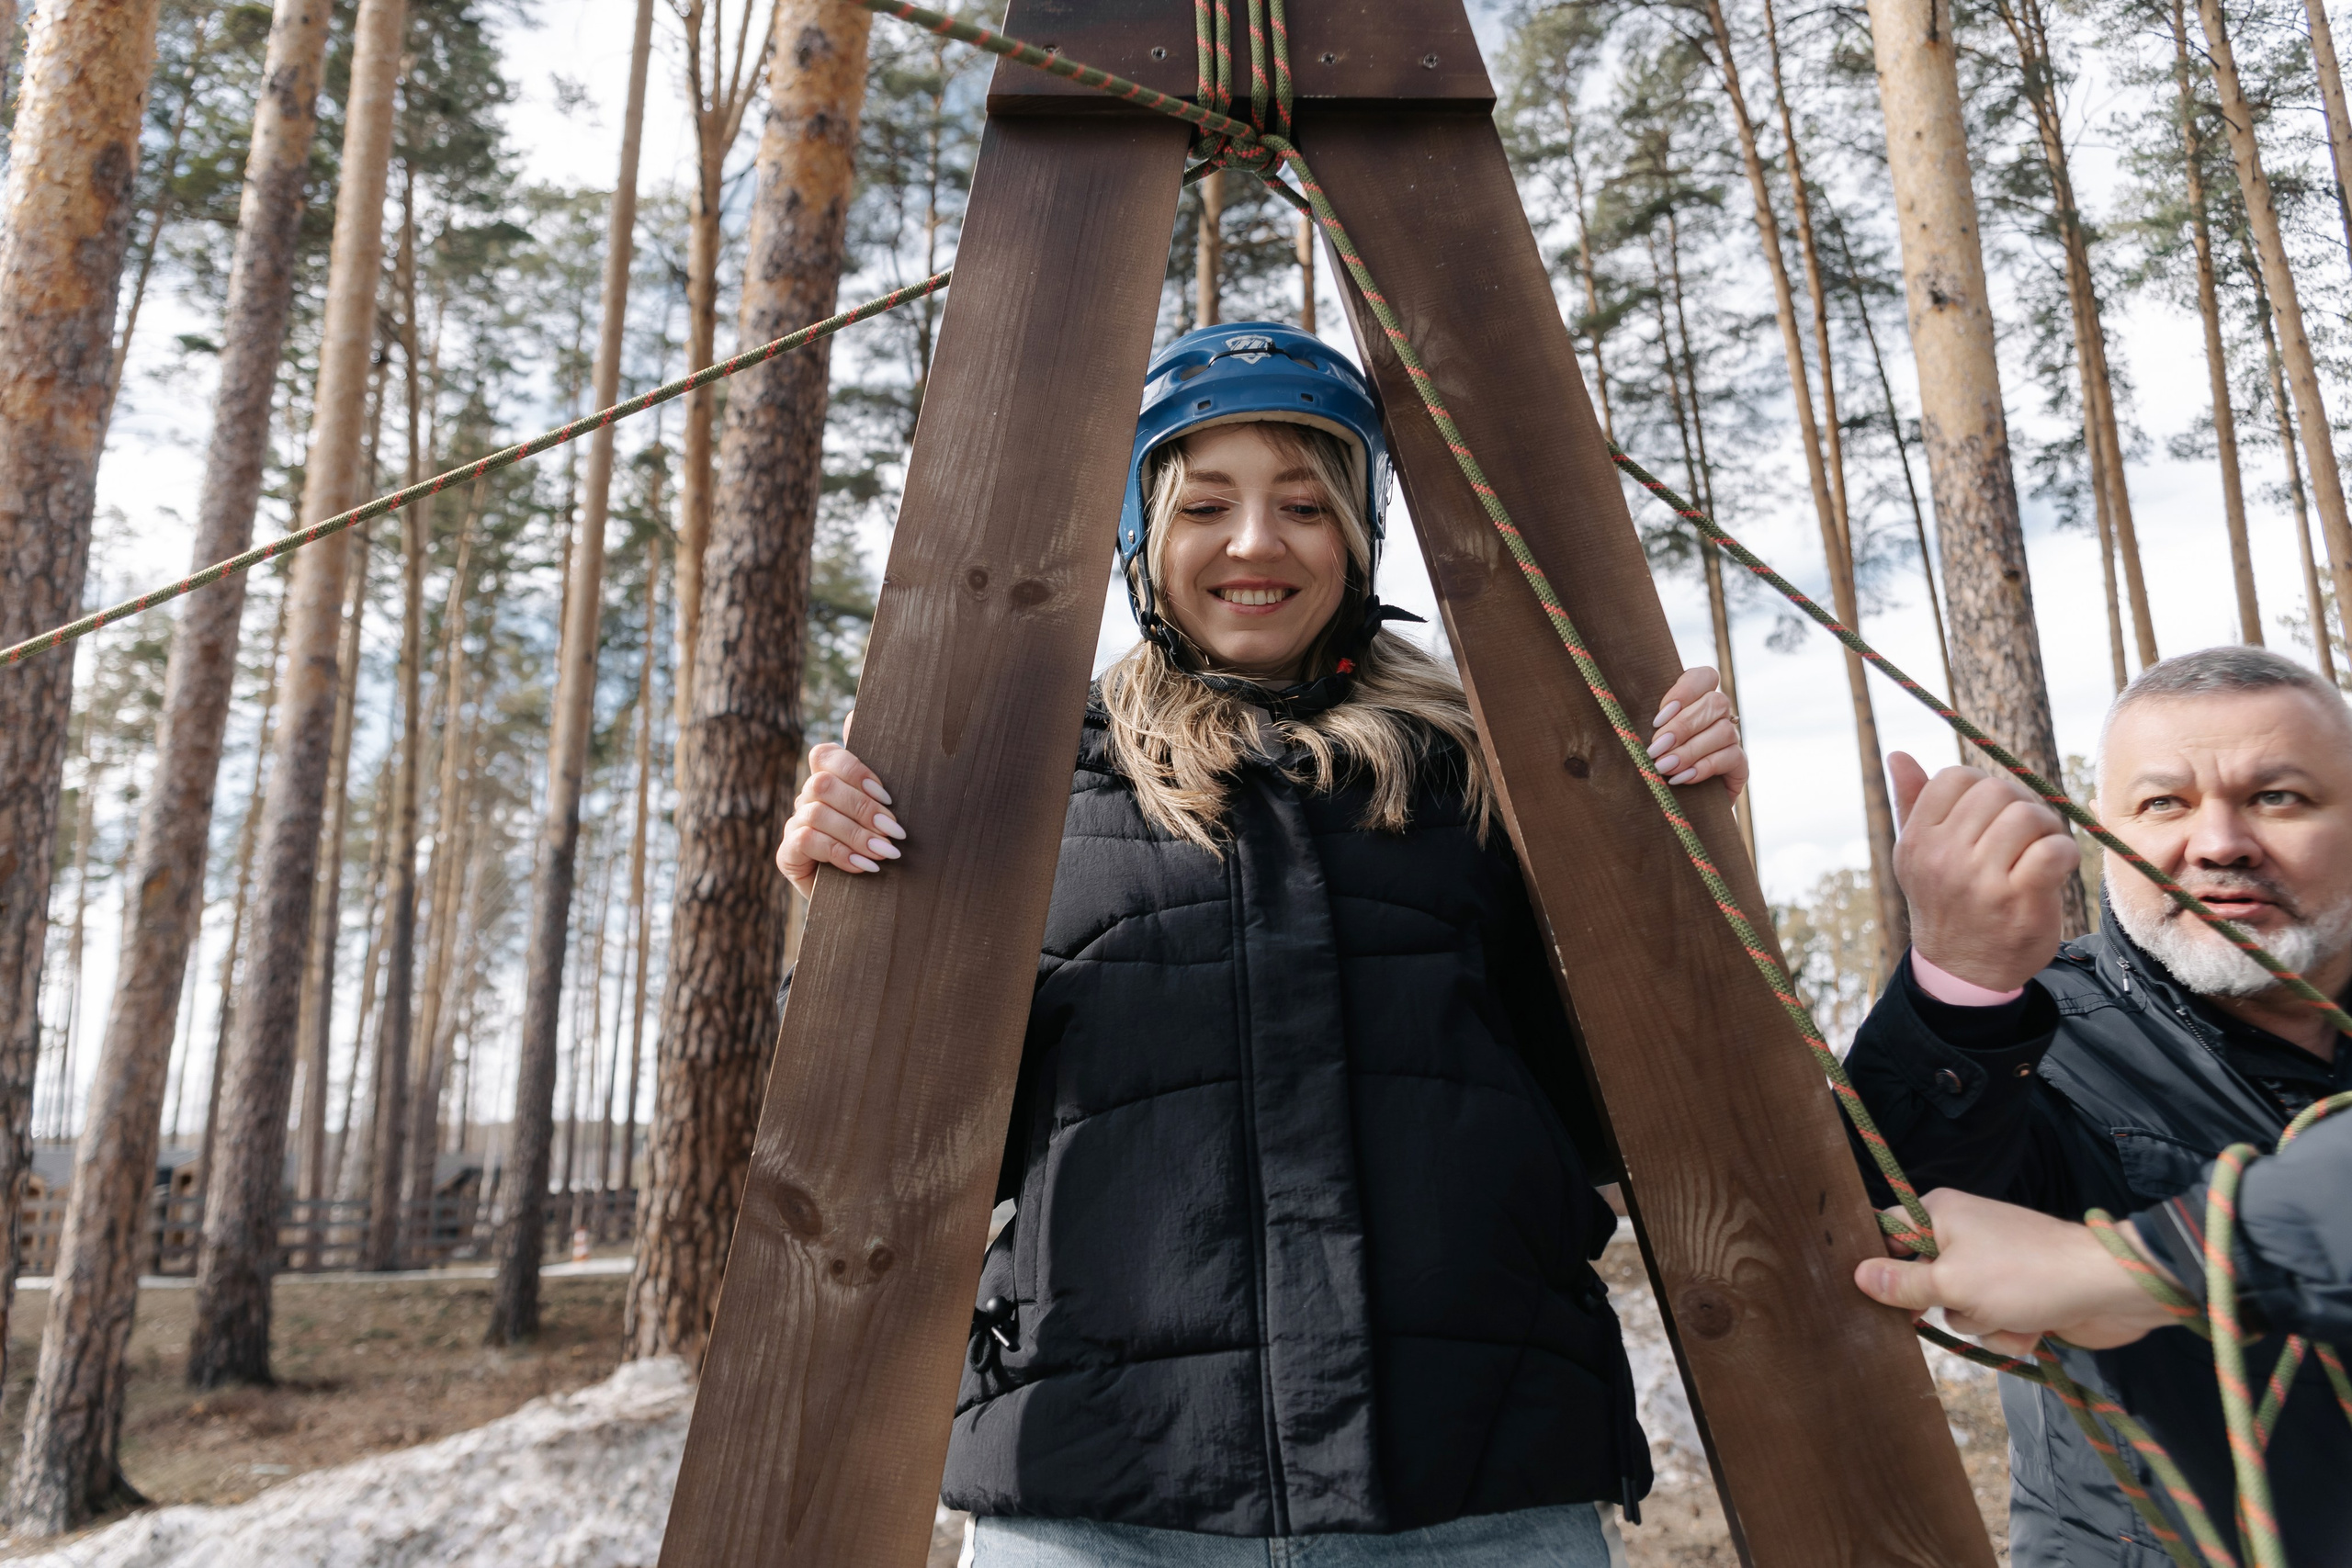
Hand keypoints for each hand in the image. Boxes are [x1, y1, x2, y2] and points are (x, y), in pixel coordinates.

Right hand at [776, 741, 903, 901]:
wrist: (865, 902)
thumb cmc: (880, 850)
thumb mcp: (886, 816)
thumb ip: (879, 781)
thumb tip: (857, 716)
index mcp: (830, 782)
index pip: (825, 755)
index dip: (853, 769)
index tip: (886, 794)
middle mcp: (808, 799)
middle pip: (822, 784)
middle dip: (863, 807)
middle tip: (894, 831)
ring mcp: (795, 825)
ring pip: (817, 813)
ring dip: (857, 833)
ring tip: (887, 853)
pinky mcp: (787, 854)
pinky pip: (807, 841)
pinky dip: (840, 853)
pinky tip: (865, 866)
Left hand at [1648, 667, 1747, 800]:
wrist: (1665, 810)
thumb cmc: (1648, 766)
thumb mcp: (1644, 741)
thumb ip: (1642, 725)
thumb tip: (1625, 719)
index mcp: (1696, 700)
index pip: (1704, 677)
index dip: (1685, 691)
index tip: (1658, 718)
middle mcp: (1718, 716)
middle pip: (1715, 703)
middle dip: (1682, 726)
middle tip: (1656, 748)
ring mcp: (1731, 739)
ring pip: (1723, 731)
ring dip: (1689, 750)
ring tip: (1663, 767)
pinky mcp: (1739, 765)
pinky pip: (1731, 757)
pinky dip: (1703, 768)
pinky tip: (1681, 778)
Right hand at [1854, 1188, 2180, 1354]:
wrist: (2107, 1291)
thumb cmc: (2023, 1275)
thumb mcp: (1951, 1283)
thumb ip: (1901, 1284)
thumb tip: (1857, 1275)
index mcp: (1940, 1214)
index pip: (1887, 1232)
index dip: (1874, 1262)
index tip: (1861, 1292)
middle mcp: (1963, 1236)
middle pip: (1920, 1278)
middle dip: (1938, 1303)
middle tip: (1940, 1311)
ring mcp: (1993, 1268)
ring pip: (1957, 1309)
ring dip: (1980, 1322)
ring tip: (2008, 1315)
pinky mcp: (2019, 1296)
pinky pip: (1991, 1322)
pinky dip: (2007, 1331)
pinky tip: (2031, 1329)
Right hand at [1890, 751, 2075, 993]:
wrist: (1963, 972)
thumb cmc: (1946, 903)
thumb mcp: (1918, 857)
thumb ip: (1911, 803)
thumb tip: (1899, 754)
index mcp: (1916, 841)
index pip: (1956, 777)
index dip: (1983, 786)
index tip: (1991, 814)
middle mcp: (1943, 858)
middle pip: (1998, 791)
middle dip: (2020, 804)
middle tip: (2024, 833)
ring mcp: (1981, 881)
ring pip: (2029, 815)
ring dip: (2047, 828)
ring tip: (2040, 849)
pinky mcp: (2019, 901)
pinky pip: (2055, 849)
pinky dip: (2065, 852)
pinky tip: (2055, 868)